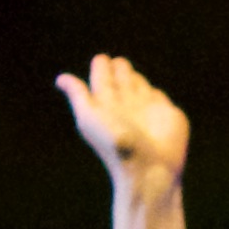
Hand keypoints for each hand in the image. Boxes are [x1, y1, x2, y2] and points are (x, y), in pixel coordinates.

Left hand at [54, 52, 189, 194]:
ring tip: (125, 70)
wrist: (149, 167)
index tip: (101, 60)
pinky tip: (152, 96)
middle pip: (121, 79)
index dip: (101, 66)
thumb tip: (60, 79)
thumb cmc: (115, 144)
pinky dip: (155, 94)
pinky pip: (159, 96)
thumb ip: (78, 94)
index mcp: (106, 103)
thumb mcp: (89, 117)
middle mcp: (125, 105)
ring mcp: (146, 109)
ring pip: (139, 86)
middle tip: (116, 63)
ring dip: (133, 78)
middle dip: (119, 69)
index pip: (103, 77)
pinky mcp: (167, 114)